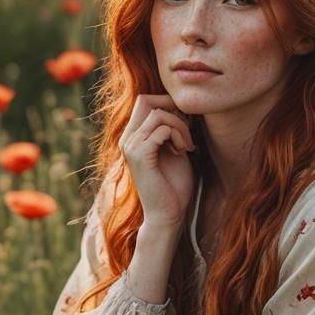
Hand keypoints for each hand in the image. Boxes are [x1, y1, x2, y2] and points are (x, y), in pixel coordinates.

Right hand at [118, 94, 196, 230]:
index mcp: (132, 137)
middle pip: (146, 100)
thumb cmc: (173, 185)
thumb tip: (178, 107)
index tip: (185, 121)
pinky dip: (177, 136)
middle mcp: (127, 139)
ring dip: (179, 126)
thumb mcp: (172, 150)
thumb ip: (170, 129)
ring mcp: (131, 146)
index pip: (144, 101)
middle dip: (173, 108)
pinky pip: (162, 129)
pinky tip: (182, 152)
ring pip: (158, 114)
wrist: (167, 214)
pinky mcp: (140, 155)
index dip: (167, 103)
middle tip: (186, 129)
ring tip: (187, 145)